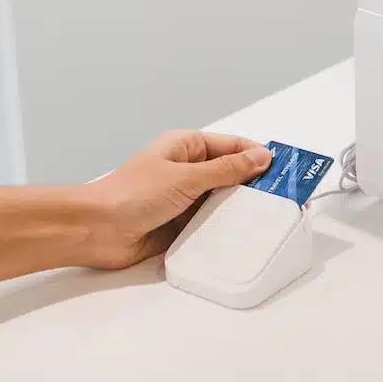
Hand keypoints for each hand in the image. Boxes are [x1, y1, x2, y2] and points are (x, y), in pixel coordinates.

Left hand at [87, 131, 271, 268]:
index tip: (285, 170)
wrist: (97, 231)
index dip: (259, 156)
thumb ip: (226, 169)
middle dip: (254, 184)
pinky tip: (243, 235)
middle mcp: (188, 170)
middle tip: (284, 198)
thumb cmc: (133, 194)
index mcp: (187, 147)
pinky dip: (225, 228)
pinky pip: (211, 224)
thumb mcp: (186, 177)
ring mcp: (185, 198)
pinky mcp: (182, 225)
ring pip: (223, 200)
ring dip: (240, 208)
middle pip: (231, 174)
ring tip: (269, 218)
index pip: (233, 146)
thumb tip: (261, 157)